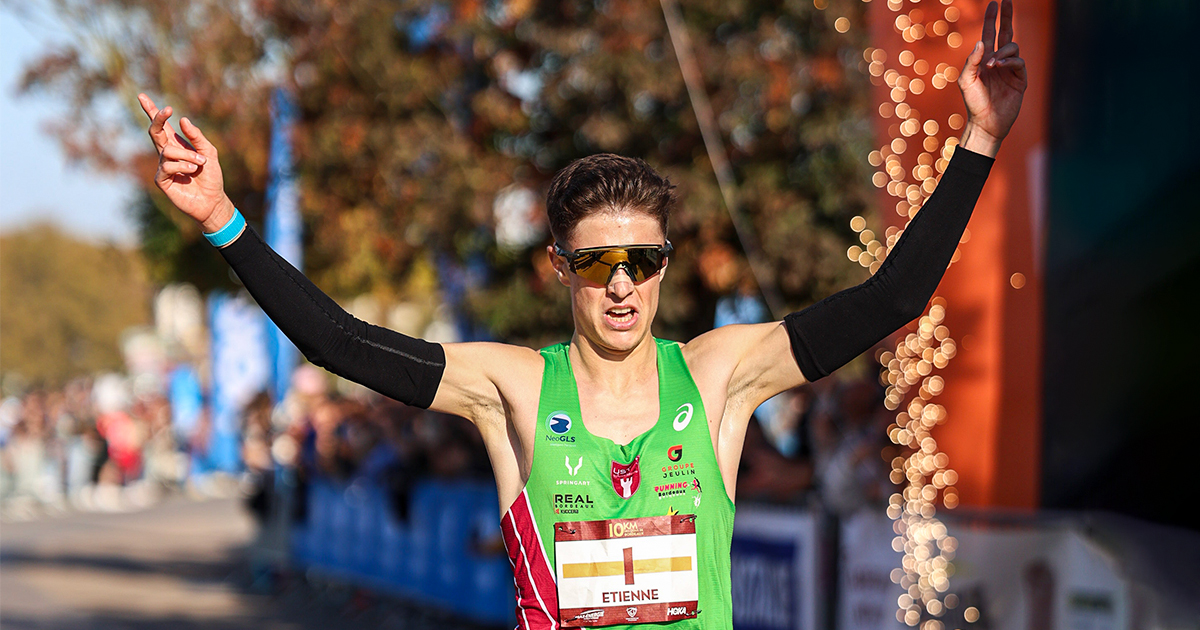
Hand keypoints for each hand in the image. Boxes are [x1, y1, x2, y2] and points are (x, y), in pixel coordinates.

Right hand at [137, 93, 234, 231]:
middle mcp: (167, 154)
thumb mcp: (209, 153)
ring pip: (168, 150)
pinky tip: (192, 171)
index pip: (162, 127)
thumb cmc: (211, 177)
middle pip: (155, 132)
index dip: (152, 112)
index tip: (142, 96)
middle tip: (167, 109)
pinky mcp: (161, 180)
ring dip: (188, 155)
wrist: (212, 200)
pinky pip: (167, 165)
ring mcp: (163, 167)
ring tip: (200, 164)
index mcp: (177, 146)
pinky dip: (183, 166)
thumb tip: (182, 119)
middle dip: (158, 119)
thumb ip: (197, 137)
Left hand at [956, 0, 1027, 156]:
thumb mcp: (966, 81)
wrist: (986, 122)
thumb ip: (972, 61)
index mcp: (985, 60)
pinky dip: (1009, 61)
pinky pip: (1019, 62)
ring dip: (1002, 52)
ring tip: (991, 65)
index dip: (992, 19)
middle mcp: (998, 62)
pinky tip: (1000, 67)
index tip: (995, 3)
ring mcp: (1010, 69)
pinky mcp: (1020, 79)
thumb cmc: (973, 103)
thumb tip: (981, 42)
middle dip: (1006, 17)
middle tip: (1007, 0)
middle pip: (1006, 33)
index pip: (990, 34)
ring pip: (1012, 47)